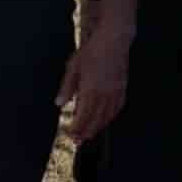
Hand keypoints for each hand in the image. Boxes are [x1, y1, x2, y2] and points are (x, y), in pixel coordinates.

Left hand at [58, 21, 131, 141]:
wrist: (114, 41)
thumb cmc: (91, 52)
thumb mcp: (73, 68)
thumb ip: (67, 87)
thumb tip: (59, 103)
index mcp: (91, 91)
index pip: (82, 116)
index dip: (76, 128)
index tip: (69, 134)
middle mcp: (105, 95)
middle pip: (95, 120)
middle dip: (86, 132)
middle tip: (78, 141)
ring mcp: (115, 93)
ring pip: (107, 117)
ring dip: (98, 127)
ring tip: (89, 134)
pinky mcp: (123, 89)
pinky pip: (117, 108)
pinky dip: (110, 117)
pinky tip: (105, 119)